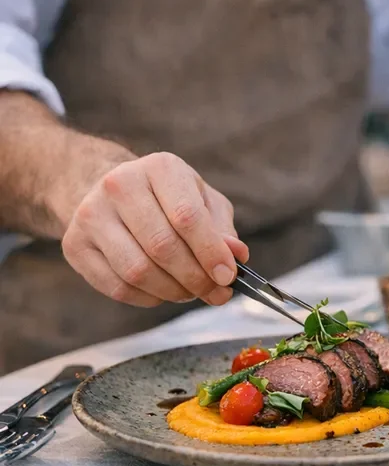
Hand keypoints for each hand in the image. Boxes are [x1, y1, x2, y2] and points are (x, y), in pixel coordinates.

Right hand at [61, 153, 249, 307]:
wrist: (110, 191)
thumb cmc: (168, 197)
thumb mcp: (202, 200)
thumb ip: (222, 228)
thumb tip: (236, 256)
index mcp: (159, 168)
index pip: (187, 217)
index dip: (211, 252)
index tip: (228, 277)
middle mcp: (119, 185)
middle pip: (162, 247)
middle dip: (195, 278)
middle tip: (216, 293)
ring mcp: (91, 215)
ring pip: (137, 271)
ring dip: (172, 291)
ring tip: (192, 293)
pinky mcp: (75, 245)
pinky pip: (116, 287)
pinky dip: (148, 298)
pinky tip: (164, 292)